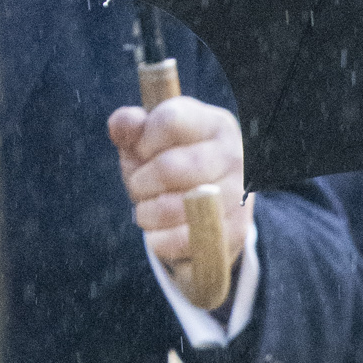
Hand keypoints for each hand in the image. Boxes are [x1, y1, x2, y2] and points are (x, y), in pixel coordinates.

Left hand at [107, 93, 247, 293]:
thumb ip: (131, 126)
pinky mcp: (236, 231)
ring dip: (147, 214)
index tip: (142, 152)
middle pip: (169, 168)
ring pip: (175, 207)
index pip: (169, 122)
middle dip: (141, 183)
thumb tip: (123, 125)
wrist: (209, 215)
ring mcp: (238, 195)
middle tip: (139, 188)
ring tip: (146, 213)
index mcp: (213, 124)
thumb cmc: (171, 168)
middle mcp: (233, 155)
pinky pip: (185, 239)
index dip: (143, 141)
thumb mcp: (149, 142)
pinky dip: (160, 241)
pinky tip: (156, 236)